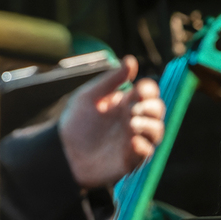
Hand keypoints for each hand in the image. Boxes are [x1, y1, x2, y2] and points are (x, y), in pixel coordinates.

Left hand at [58, 57, 164, 188]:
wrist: (63, 154)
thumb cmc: (74, 124)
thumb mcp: (88, 97)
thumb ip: (110, 80)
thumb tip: (130, 60)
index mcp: (125, 103)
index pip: (148, 93)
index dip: (149, 90)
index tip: (138, 90)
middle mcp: (133, 120)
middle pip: (158, 110)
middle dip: (151, 107)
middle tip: (133, 110)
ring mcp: (134, 140)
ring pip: (157, 131)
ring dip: (149, 126)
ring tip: (131, 125)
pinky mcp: (130, 160)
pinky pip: (147, 153)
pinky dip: (143, 146)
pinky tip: (131, 142)